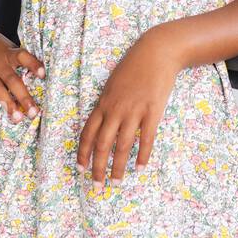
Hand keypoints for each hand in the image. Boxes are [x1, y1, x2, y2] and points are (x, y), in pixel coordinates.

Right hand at [0, 18, 42, 125]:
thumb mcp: (4, 46)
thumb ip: (16, 61)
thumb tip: (33, 79)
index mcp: (8, 53)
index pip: (24, 57)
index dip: (34, 65)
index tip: (44, 75)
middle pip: (13, 80)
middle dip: (24, 97)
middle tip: (34, 112)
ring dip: (7, 104)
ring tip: (16, 118)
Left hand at [77, 28, 183, 191]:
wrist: (156, 51)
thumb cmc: (134, 66)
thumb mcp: (114, 83)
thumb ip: (108, 103)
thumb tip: (103, 122)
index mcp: (103, 103)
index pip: (87, 133)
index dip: (83, 153)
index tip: (81, 169)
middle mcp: (115, 109)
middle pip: (102, 144)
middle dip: (97, 168)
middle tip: (96, 186)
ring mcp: (134, 111)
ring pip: (122, 145)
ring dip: (118, 167)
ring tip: (117, 182)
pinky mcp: (153, 111)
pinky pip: (146, 138)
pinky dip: (142, 155)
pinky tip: (140, 167)